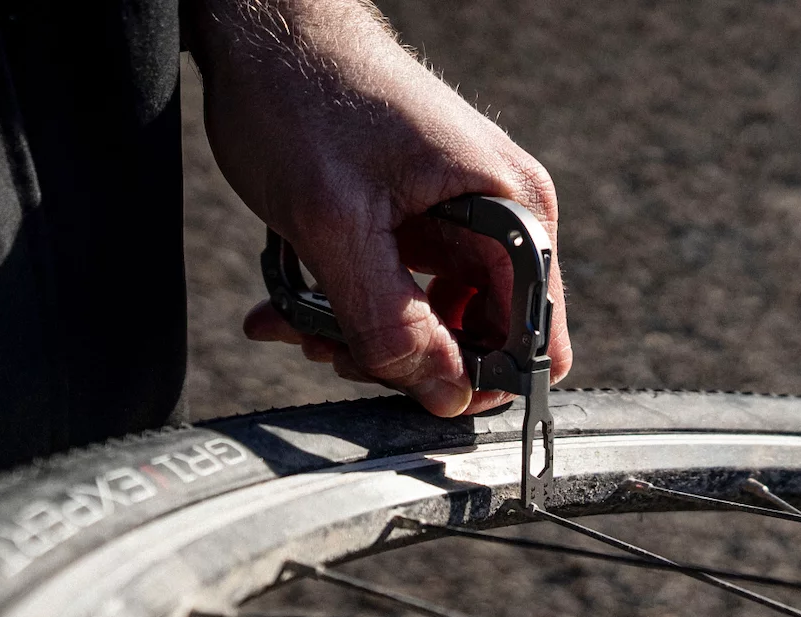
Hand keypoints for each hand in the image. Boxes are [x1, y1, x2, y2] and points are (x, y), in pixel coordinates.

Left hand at [183, 0, 571, 415]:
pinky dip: (347, 311)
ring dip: (363, 339)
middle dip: (402, 361)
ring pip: (431, 325)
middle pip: (479, 340)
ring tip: (296, 318)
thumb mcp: (337, 222)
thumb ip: (391, 319)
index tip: (403, 383)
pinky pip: (399, 294)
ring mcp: (457, 221)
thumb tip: (445, 395)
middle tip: (330, 346)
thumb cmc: (303, 97)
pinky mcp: (417, 223)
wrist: (265, 26)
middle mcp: (497, 219)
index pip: (535, 339)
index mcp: (509, 211)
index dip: (475, 379)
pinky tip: (291, 304)